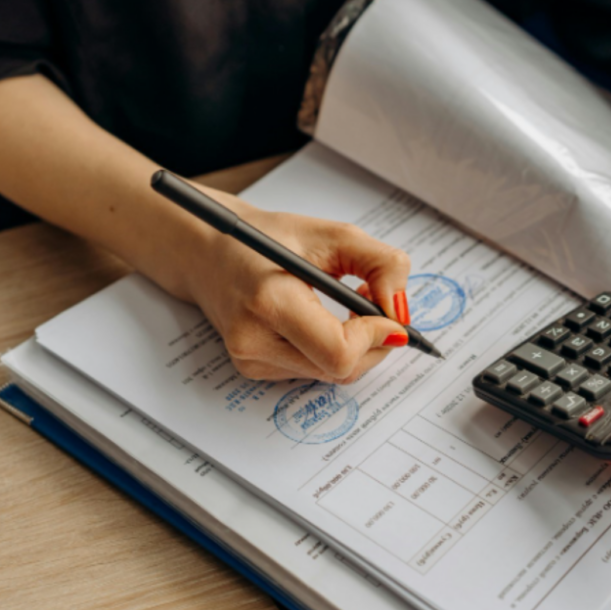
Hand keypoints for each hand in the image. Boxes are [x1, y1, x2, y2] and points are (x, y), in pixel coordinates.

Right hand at [184, 187, 412, 383]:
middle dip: (373, 343)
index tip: (389, 315)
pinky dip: (331, 350)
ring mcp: (251, 360)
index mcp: (270, 301)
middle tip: (375, 306)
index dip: (375, 337)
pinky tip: (322, 321)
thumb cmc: (269, 237)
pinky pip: (313, 371)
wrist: (209, 250)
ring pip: (331, 374)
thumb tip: (401, 312)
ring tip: (348, 308)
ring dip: (354, 347)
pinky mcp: (252, 369)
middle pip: (341, 370)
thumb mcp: (333, 235)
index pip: (339, 352)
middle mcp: (254, 340)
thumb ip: (381, 265)